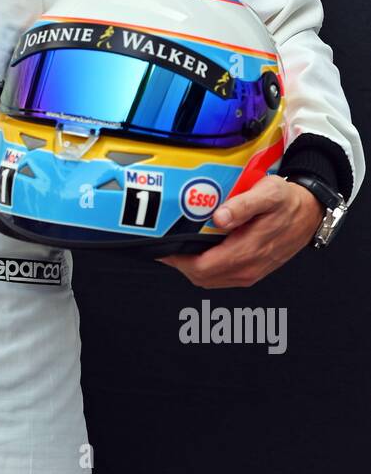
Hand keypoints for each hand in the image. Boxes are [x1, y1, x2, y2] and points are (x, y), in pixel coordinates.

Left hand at [155, 176, 324, 287]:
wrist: (311, 212)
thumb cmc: (288, 201)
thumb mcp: (268, 194)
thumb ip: (242, 206)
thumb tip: (219, 218)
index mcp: (247, 251)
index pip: (201, 267)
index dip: (177, 259)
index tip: (162, 246)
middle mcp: (247, 269)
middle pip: (200, 277)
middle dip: (179, 263)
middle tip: (165, 243)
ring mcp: (250, 272)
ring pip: (209, 279)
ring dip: (190, 266)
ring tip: (178, 246)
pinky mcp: (251, 271)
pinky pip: (220, 277)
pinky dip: (204, 267)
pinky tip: (198, 250)